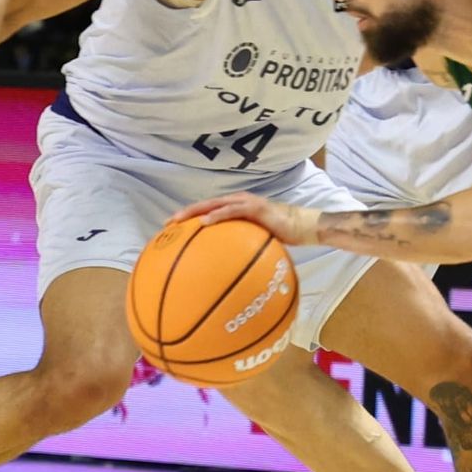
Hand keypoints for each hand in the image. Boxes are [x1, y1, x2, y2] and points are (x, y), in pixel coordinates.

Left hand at [169, 192, 318, 245]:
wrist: (304, 227)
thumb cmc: (283, 236)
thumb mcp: (258, 242)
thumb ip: (242, 248)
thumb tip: (228, 269)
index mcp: (236, 208)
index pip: (208, 210)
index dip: (188, 217)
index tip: (171, 229)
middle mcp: (238, 202)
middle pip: (205, 205)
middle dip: (184, 214)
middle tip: (167, 224)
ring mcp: (246, 203)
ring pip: (213, 204)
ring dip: (194, 211)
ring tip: (178, 221)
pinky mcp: (255, 208)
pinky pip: (231, 211)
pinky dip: (217, 215)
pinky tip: (204, 223)